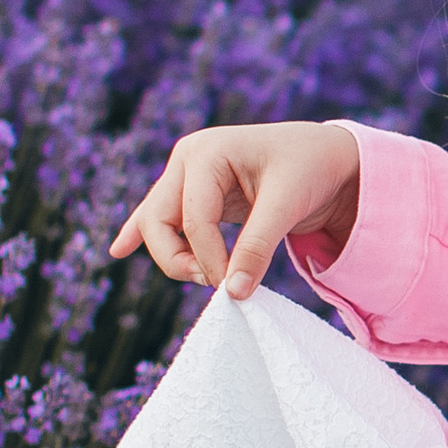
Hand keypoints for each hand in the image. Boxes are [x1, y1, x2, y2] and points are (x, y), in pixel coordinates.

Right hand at [109, 120, 362, 299]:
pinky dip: (141, 233)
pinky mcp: (195, 192)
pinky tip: (119, 250)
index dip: (209, 260)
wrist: (329, 155)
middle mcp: (189, 160)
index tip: (236, 287)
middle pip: (158, 221)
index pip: (192, 220)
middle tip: (216, 285)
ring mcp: (188, 174)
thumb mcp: (288, 205)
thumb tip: (234, 294)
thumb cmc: (311, 168)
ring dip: (174, 256)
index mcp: (206, 152)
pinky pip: (163, 217)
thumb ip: (258, 248)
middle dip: (179, 260)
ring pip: (158, 224)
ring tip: (205, 278)